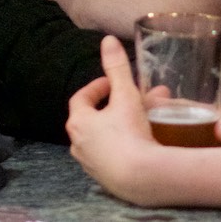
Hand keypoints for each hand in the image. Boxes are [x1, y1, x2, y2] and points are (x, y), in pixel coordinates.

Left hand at [64, 35, 159, 203]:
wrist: (142, 178)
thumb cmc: (129, 133)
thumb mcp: (125, 95)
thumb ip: (117, 67)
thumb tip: (108, 40)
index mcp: (78, 123)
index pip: (81, 99)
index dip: (96, 88)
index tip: (112, 84)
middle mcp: (78, 145)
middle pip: (93, 119)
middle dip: (114, 107)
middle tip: (132, 101)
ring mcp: (91, 165)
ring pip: (103, 139)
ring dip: (119, 127)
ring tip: (141, 122)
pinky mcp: (106, 181)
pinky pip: (112, 158)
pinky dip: (124, 148)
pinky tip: (142, 146)